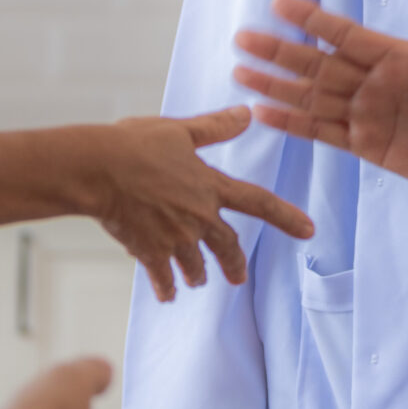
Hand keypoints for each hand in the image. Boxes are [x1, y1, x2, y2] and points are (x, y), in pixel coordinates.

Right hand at [88, 107, 313, 301]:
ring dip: (197, 274)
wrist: (98, 169)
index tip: (309, 230)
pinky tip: (165, 293)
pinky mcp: (150, 252)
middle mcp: (199, 216)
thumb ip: (215, 128)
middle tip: (238, 278)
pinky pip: (162, 277)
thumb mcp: (180, 131)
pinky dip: (165, 286)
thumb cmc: (135, 144)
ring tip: (195, 281)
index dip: (287, 216)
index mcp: (211, 186)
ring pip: (195, 265)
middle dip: (234, 264)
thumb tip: (248, 114)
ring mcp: (175, 238)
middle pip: (227, 245)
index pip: (259, 203)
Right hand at [235, 0, 407, 195]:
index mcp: (395, 57)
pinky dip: (292, 123)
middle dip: (280, 52)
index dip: (313, 19)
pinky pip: (322, 131)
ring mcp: (366, 112)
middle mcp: (374, 81)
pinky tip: (263, 112)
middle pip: (318, 64)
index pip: (345, 34)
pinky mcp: (365, 144)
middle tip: (242, 37)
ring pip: (313, 96)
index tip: (279, 2)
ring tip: (239, 73)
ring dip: (277, 86)